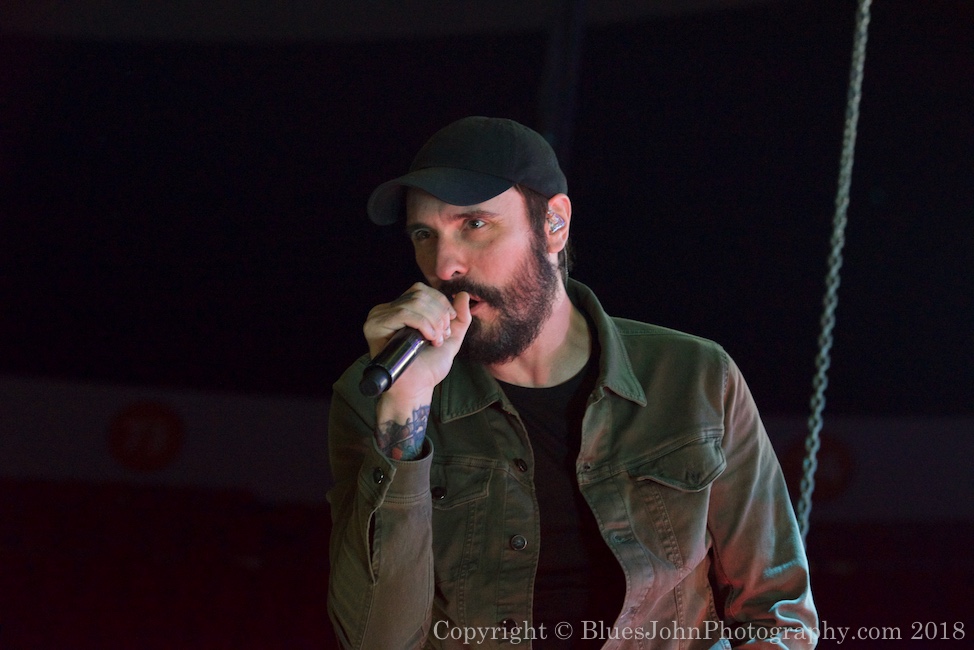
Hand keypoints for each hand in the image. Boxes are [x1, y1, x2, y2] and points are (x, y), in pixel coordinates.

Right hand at [363, 283, 471, 400]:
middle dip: (439, 314)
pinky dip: (423, 324)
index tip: (449, 325)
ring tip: (436, 341)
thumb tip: (463, 294)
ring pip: (414, 302)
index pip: (421, 290)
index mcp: (402, 309)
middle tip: (442, 336)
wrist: (417, 389)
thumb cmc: (429, 367)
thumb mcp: (451, 338)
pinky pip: (403, 313)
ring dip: (434, 321)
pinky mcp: (374, 327)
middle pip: (419, 294)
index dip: (441, 303)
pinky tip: (428, 339)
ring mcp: (378, 317)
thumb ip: (460, 317)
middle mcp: (387, 310)